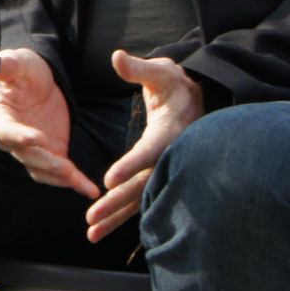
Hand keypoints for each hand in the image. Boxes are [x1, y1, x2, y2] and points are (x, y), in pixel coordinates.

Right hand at [0, 48, 98, 199]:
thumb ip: (10, 65)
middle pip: (26, 155)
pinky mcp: (50, 154)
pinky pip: (59, 173)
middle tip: (66, 167)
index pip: (5, 130)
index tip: (38, 138)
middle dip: (46, 163)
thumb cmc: (24, 71)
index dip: (19, 137)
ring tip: (80, 182)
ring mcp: (30, 150)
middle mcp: (11, 138)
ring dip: (60, 177)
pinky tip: (89, 190)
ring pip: (41, 169)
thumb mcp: (19, 62)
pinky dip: (74, 182)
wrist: (39, 82)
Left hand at [84, 52, 205, 242]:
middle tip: (91, 217)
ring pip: (140, 198)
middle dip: (116, 202)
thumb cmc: (176, 86)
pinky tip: (102, 230)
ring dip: (115, 217)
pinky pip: (141, 200)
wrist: (198, 102)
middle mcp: (170, 157)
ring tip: (91, 233)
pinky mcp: (159, 178)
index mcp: (170, 132)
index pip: (148, 151)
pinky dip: (122, 216)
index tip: (109, 179)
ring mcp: (166, 171)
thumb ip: (139, 69)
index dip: (130, 165)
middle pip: (142, 184)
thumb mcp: (162, 72)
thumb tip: (117, 57)